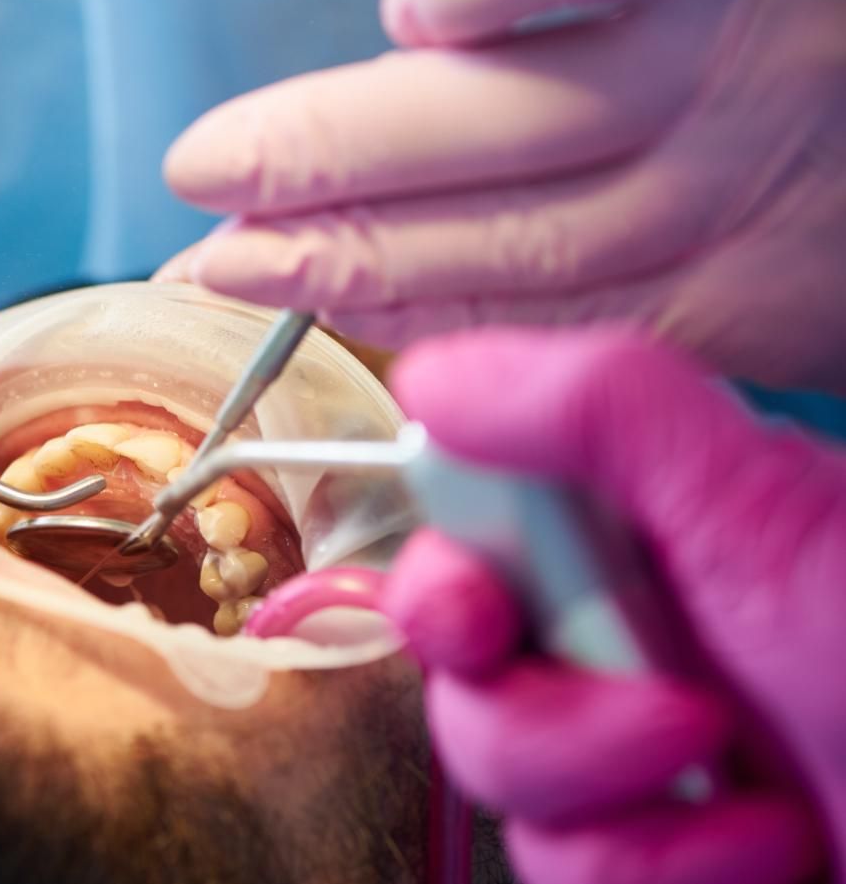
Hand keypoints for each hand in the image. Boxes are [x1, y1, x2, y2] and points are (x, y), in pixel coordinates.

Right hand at [159, 0, 845, 391]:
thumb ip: (733, 285)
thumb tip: (541, 307)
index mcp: (769, 273)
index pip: (510, 309)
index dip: (366, 313)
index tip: (254, 301)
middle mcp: (733, 171)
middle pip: (478, 231)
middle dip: (321, 248)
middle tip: (198, 244)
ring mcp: (735, 43)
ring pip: (499, 121)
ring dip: (344, 147)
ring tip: (218, 165)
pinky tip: (418, 14)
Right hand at [380, 327, 837, 883]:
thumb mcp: (772, 515)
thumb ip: (603, 413)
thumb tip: (434, 374)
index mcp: (634, 539)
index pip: (460, 541)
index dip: (441, 585)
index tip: (482, 619)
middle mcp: (620, 639)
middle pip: (461, 685)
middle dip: (543, 728)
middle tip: (673, 723)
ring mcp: (631, 758)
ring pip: (506, 797)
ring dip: (626, 823)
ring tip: (760, 809)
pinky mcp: (647, 853)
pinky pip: (566, 874)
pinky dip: (665, 880)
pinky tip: (768, 857)